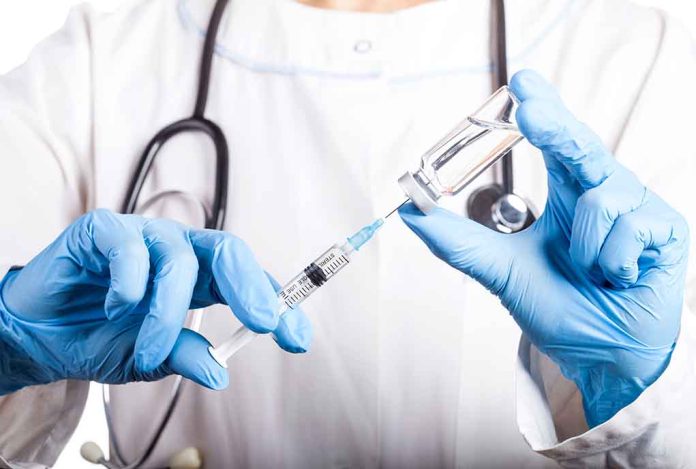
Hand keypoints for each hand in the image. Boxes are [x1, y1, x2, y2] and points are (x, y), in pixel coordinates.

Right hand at [0, 209, 311, 394]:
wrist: (37, 336)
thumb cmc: (97, 339)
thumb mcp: (146, 359)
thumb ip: (183, 356)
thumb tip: (218, 374)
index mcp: (199, 279)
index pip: (247, 283)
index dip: (277, 306)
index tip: (297, 339)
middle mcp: (177, 252)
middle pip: (228, 251)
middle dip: (251, 287)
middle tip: (264, 322)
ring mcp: (142, 237)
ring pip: (178, 258)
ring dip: (169, 310)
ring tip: (148, 348)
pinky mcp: (103, 230)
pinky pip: (129, 246)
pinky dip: (130, 281)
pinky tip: (119, 306)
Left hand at [399, 70, 688, 426]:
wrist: (597, 356)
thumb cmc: (557, 308)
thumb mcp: (499, 270)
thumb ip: (458, 241)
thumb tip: (410, 213)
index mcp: (567, 195)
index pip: (554, 143)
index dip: (543, 110)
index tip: (521, 83)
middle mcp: (602, 193)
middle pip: (582, 145)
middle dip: (557, 126)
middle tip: (531, 108)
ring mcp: (638, 210)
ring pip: (602, 195)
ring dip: (582, 245)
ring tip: (587, 270)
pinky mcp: (667, 231)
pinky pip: (629, 228)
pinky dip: (611, 261)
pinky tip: (616, 278)